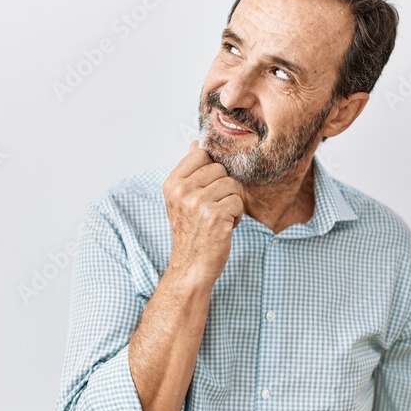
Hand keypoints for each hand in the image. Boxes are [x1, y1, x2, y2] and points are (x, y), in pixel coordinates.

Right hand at [162, 140, 245, 285]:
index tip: (205, 188)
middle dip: (222, 188)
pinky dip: (236, 216)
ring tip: (217, 218)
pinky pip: (238, 202)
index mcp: (172, 184)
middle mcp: (182, 191)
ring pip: (232, 185)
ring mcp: (198, 203)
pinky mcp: (216, 216)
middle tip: (211, 208)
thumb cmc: (190, 233)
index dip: (210, 171)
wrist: (191, 266)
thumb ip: (189, 171)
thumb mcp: (181, 199)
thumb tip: (196, 144)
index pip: (201, 154)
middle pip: (220, 169)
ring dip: (231, 203)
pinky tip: (223, 227)